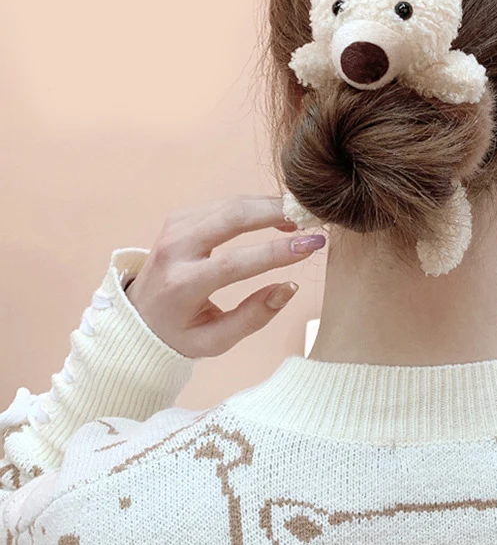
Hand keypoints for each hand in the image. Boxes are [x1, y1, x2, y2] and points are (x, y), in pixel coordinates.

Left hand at [125, 195, 325, 357]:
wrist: (136, 317)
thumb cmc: (179, 333)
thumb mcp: (215, 341)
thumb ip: (253, 317)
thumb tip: (290, 287)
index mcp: (181, 286)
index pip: (235, 263)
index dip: (276, 252)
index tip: (311, 244)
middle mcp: (174, 250)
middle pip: (232, 217)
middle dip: (276, 212)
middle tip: (309, 217)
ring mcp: (174, 228)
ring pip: (230, 204)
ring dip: (268, 206)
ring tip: (297, 220)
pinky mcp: (179, 217)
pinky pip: (223, 203)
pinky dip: (253, 206)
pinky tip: (273, 216)